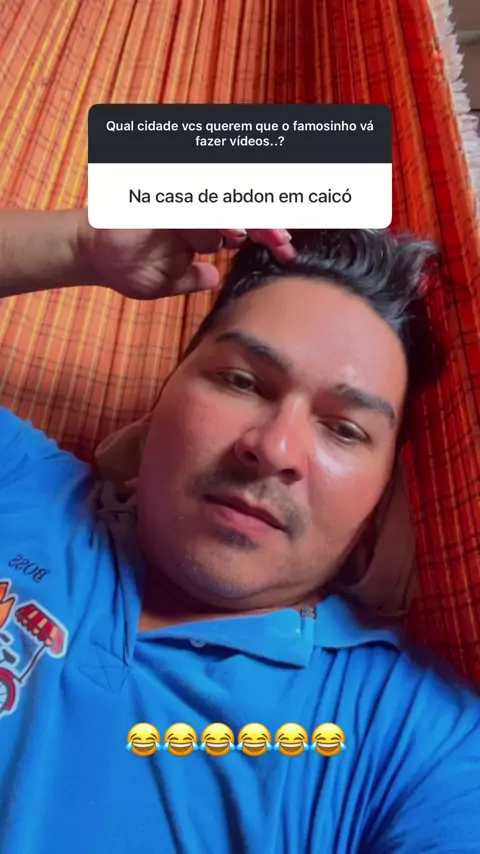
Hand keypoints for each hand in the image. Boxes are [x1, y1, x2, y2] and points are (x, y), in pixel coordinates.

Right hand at [76, 212, 295, 300]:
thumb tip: (213, 277)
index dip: (267, 236)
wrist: (92, 256)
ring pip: (225, 203)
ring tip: (267, 236)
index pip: (244, 227)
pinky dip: (217, 216)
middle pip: (241, 208)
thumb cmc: (128, 267)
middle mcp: (197, 209)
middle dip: (268, 225)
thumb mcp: (168, 280)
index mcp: (204, 229)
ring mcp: (181, 198)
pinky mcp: (165, 194)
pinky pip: (198, 202)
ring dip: (249, 220)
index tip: (287, 253)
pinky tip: (231, 231)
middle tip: (285, 242)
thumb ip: (192, 278)